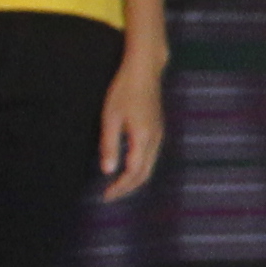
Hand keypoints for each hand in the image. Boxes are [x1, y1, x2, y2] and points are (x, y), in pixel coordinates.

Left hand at [97, 55, 164, 196]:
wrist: (145, 70)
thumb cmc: (124, 90)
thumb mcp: (110, 117)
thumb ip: (110, 145)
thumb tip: (107, 171)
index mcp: (143, 137)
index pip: (133, 172)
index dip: (120, 187)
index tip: (106, 195)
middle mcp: (155, 139)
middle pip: (145, 174)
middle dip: (127, 188)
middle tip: (109, 196)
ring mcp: (159, 134)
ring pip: (150, 166)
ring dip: (134, 180)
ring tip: (117, 186)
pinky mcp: (158, 129)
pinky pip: (151, 157)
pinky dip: (140, 168)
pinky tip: (127, 167)